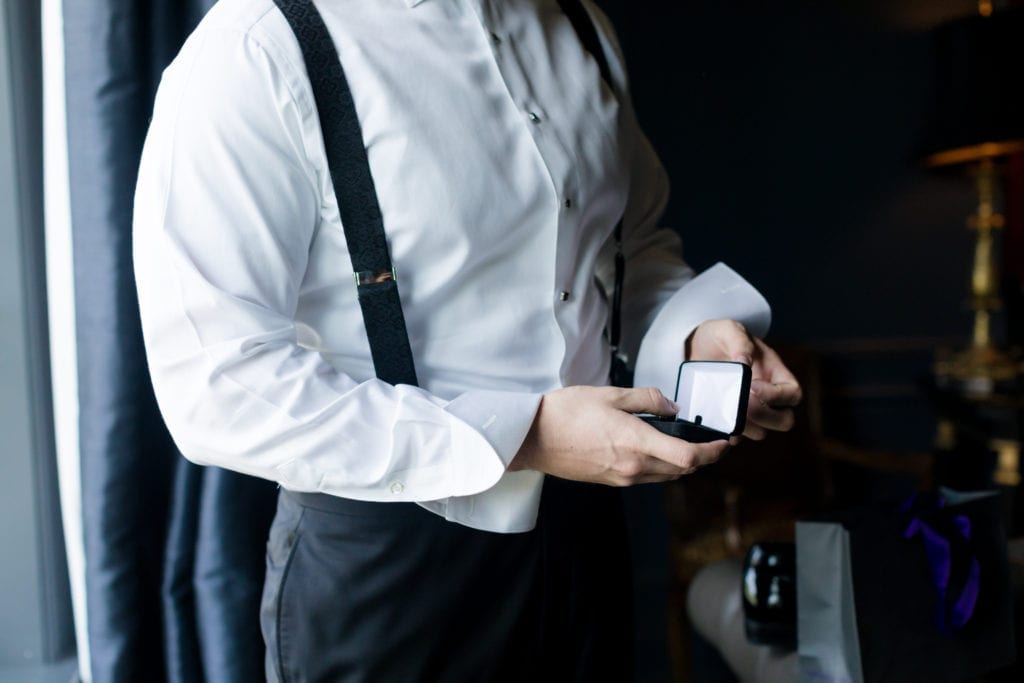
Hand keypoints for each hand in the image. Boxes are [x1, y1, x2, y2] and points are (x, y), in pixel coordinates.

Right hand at [509, 385, 729, 484]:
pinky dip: (661, 465)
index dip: (713, 452)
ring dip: (683, 463)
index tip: (724, 442)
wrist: (533, 438)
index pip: (689, 457)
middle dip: (703, 457)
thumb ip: (648, 400)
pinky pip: (648, 478)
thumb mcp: (611, 394)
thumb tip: (673, 409)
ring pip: (666, 476)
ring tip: (687, 442)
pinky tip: (656, 448)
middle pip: (683, 470)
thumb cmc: (566, 412)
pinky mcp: (612, 480)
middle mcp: (633, 467)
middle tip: (712, 440)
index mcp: (636, 443)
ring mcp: (622, 477)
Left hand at [686, 319, 801, 440]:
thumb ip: (738, 340)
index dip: (777, 395)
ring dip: (746, 426)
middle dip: (765, 416)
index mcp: (775, 374)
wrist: (695, 348)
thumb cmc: (719, 337)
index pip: (793, 393)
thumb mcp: (728, 329)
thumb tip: (745, 361)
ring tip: (726, 412)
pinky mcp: (731, 420)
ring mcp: (750, 411)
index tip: (753, 386)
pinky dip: (729, 434)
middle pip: (784, 420)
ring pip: (761, 432)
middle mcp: (767, 397)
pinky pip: (737, 437)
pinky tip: (715, 422)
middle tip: (742, 405)